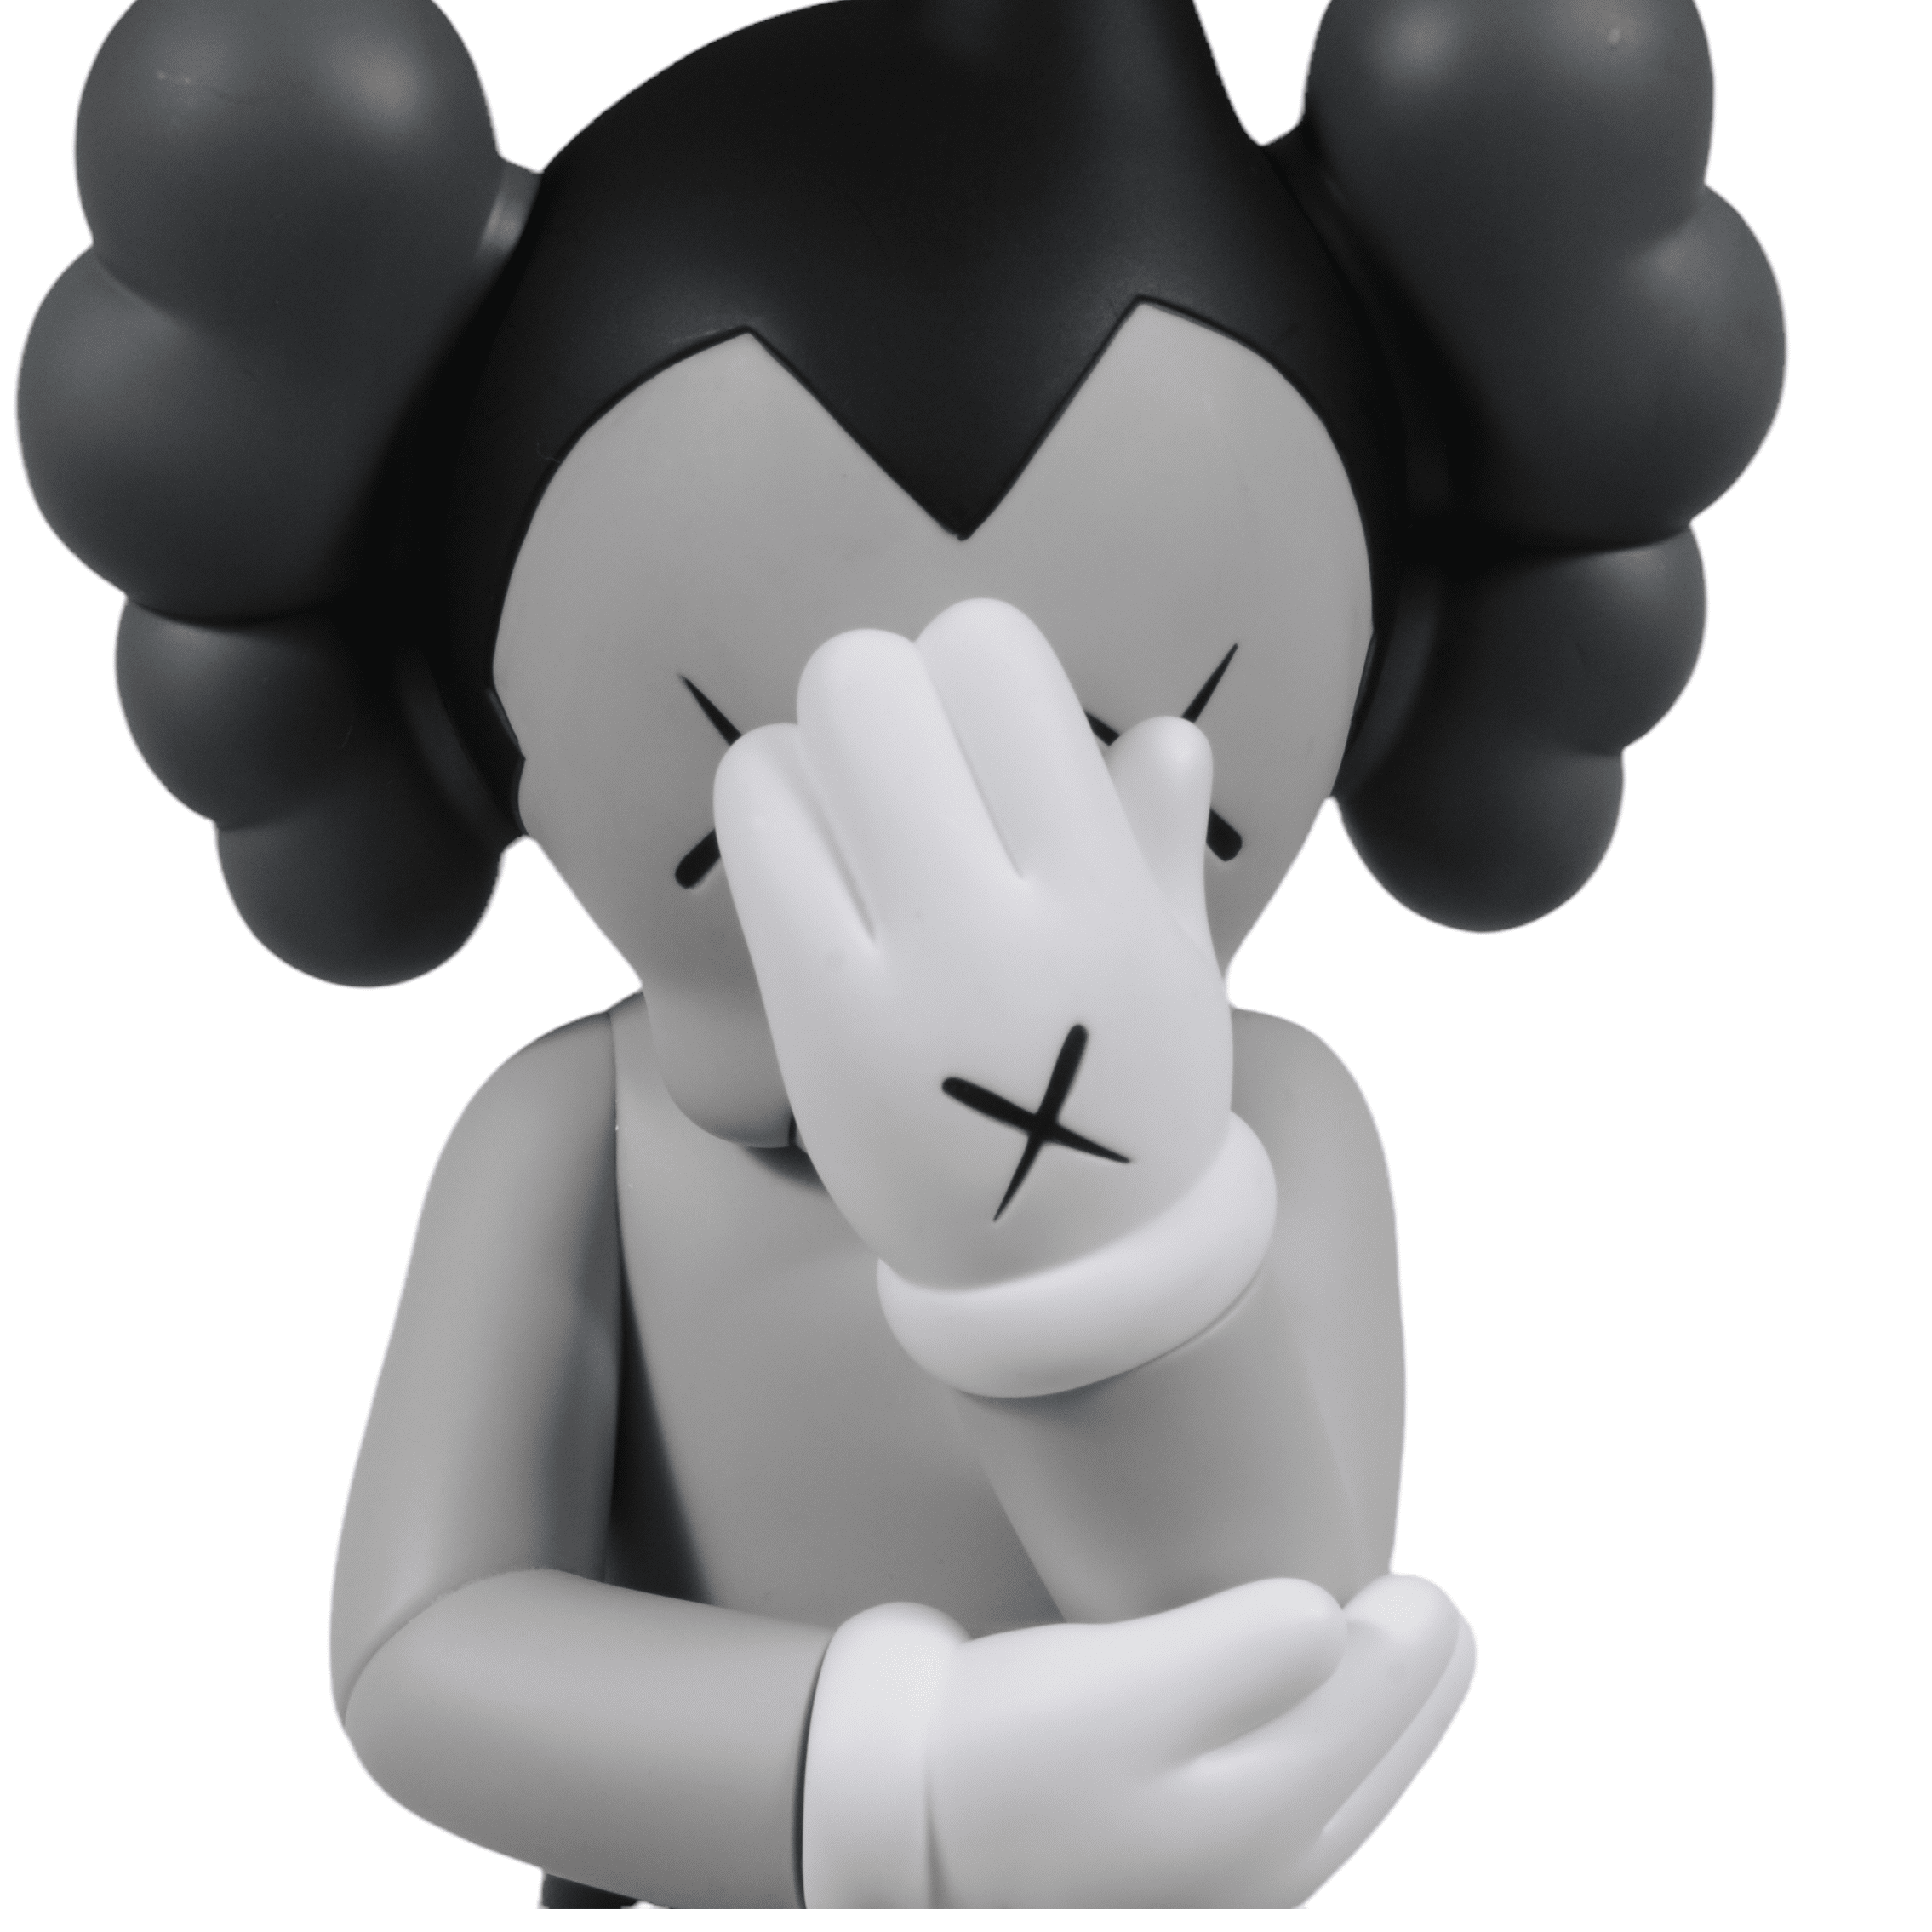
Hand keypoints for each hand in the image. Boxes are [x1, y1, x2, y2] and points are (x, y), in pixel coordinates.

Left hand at [714, 597, 1272, 1395]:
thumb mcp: (1176, 971)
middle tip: (894, 750)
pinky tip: (802, 851)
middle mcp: (1002, 926)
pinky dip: (766, 813)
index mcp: (1105, 891)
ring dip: (808, 753)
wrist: (1063, 1274)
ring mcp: (901, 978)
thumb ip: (1162, 842)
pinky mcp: (817, 1023)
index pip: (992, 656)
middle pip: (868, 681)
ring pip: (792, 751)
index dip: (969, 659)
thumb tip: (1165, 732)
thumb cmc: (1120, 1098)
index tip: (977, 715)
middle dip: (874, 686)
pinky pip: (755, 842)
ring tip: (845, 810)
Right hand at [801, 1575, 1473, 1908]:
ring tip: (1340, 1640)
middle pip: (1398, 1732)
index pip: (1409, 1675)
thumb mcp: (1128, 1685)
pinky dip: (1310, 1739)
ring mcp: (1243, 1886)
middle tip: (1381, 1597)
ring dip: (1358, 1700)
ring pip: (1357, 1773)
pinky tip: (1275, 1706)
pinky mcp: (1199, 1882)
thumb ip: (1255, 1649)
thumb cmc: (1005, 1751)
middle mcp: (1280, 1868)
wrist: (898, 1835)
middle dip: (1400, 1657)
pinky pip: (1303, 1800)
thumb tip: (1337, 1624)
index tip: (1384, 1573)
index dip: (1408, 1607)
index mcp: (1279, 1812)